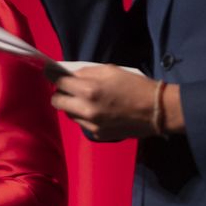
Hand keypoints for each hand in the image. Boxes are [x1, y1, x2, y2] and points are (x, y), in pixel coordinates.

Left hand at [51, 65, 170, 140]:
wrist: (156, 111)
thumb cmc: (134, 85)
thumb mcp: (109, 70)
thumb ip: (86, 72)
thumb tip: (68, 74)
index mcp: (88, 89)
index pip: (58, 82)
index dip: (52, 75)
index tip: (50, 72)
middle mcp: (85, 109)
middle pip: (56, 101)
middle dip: (60, 93)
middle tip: (69, 88)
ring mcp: (90, 125)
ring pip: (68, 114)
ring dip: (72, 106)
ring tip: (87, 100)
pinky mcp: (97, 135)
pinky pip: (81, 123)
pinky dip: (84, 116)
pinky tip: (99, 112)